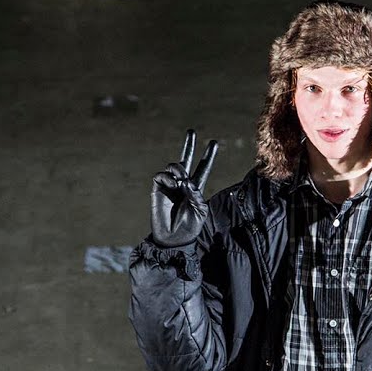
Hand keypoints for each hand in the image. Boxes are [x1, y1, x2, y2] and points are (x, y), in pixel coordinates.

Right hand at [150, 129, 217, 247]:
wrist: (173, 239)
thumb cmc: (189, 227)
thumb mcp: (200, 211)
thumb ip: (196, 194)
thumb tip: (185, 181)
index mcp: (196, 189)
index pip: (203, 169)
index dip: (208, 157)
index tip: (213, 143)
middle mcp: (183, 184)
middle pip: (186, 160)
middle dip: (189, 146)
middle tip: (192, 131)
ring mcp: (169, 185)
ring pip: (174, 166)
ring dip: (179, 170)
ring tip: (180, 181)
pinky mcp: (157, 189)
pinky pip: (161, 175)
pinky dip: (167, 177)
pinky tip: (172, 184)